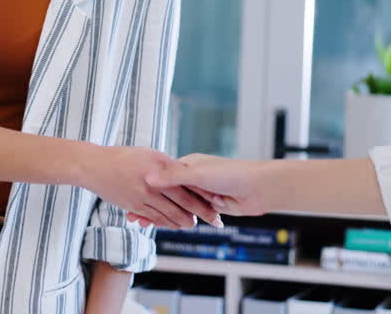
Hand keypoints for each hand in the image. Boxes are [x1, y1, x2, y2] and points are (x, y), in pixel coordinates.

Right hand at [81, 146, 222, 228]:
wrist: (92, 166)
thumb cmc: (122, 157)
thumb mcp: (149, 154)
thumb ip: (169, 165)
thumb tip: (188, 173)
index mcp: (160, 164)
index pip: (188, 182)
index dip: (203, 194)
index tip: (217, 201)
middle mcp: (154, 180)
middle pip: (183, 201)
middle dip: (200, 212)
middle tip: (214, 220)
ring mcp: (143, 195)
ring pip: (170, 213)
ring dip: (184, 221)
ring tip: (194, 225)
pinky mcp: (133, 206)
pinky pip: (154, 218)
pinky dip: (166, 222)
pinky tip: (172, 225)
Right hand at [144, 153, 271, 217]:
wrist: (259, 188)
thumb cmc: (230, 174)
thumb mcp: (198, 173)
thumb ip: (174, 177)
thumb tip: (148, 176)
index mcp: (188, 164)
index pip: (161, 177)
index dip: (146, 188)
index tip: (131, 198)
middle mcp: (193, 177)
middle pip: (166, 194)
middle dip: (150, 204)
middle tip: (132, 217)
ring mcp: (201, 193)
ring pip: (176, 206)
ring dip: (161, 214)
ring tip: (142, 224)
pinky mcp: (210, 206)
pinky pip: (189, 214)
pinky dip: (177, 220)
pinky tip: (164, 226)